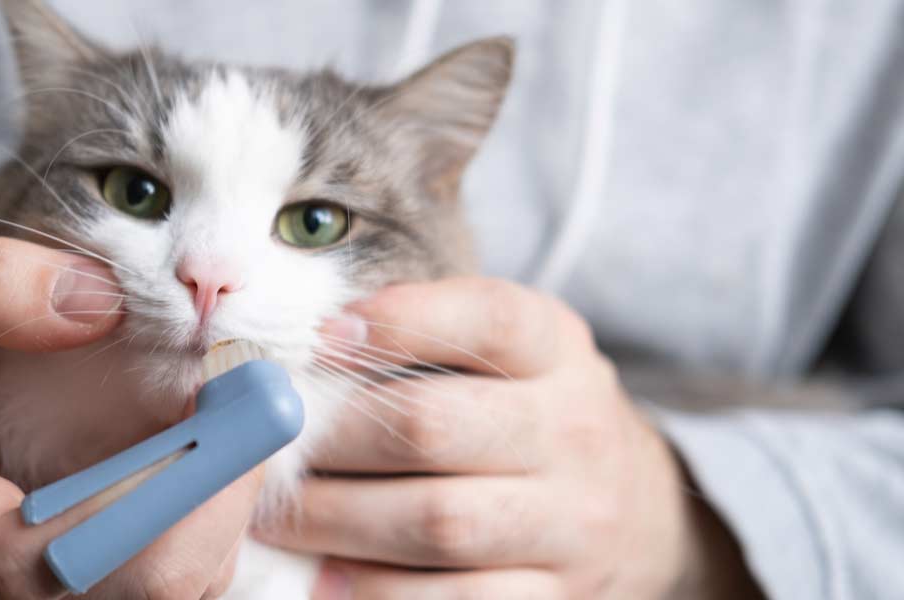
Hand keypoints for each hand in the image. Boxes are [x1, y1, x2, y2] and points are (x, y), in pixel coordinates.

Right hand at [0, 234, 260, 598]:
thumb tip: (102, 300)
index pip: (36, 561)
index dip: (144, 496)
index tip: (217, 397)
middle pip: (137, 590)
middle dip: (216, 493)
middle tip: (258, 392)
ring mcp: (53, 596)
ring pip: (176, 588)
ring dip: (229, 496)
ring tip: (243, 402)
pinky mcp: (104, 583)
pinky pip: (186, 570)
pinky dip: (221, 504)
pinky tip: (225, 432)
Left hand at [257, 277, 761, 598]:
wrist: (632, 509)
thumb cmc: (530, 413)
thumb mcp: (508, 350)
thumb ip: (427, 330)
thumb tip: (313, 338)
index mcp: (558, 350)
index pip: (488, 319)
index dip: (397, 323)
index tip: (320, 339)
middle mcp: (576, 431)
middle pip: (433, 427)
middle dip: (333, 441)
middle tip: (271, 450)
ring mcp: (573, 521)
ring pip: (437, 523)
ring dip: (337, 522)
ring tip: (280, 518)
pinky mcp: (557, 595)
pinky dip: (378, 591)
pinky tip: (328, 576)